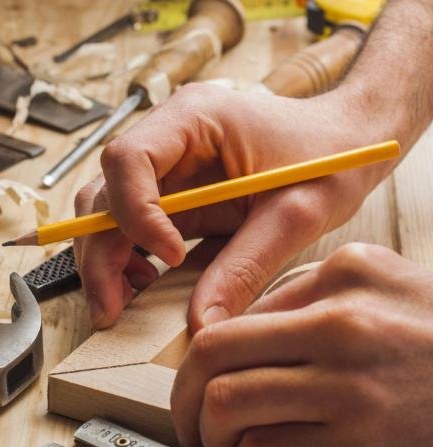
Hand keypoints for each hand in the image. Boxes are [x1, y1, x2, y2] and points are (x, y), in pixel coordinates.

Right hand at [74, 83, 396, 330]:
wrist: (348, 142)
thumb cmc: (331, 159)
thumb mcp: (296, 214)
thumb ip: (245, 268)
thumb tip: (202, 325)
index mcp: (193, 118)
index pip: (128, 159)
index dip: (135, 213)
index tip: (172, 257)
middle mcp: (166, 136)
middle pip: (103, 193)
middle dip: (101, 254)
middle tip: (110, 310)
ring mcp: (163, 165)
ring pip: (104, 212)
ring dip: (105, 260)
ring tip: (122, 304)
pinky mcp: (169, 192)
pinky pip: (128, 225)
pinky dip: (125, 259)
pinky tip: (144, 285)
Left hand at [171, 243, 432, 446]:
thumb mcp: (390, 287)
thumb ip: (311, 296)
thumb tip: (234, 330)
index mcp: (345, 279)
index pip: (232, 319)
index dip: (198, 362)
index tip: (197, 383)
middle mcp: (342, 328)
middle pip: (213, 359)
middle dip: (184, 397)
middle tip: (189, 420)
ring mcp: (350, 390)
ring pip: (227, 407)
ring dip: (210, 435)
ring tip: (222, 446)